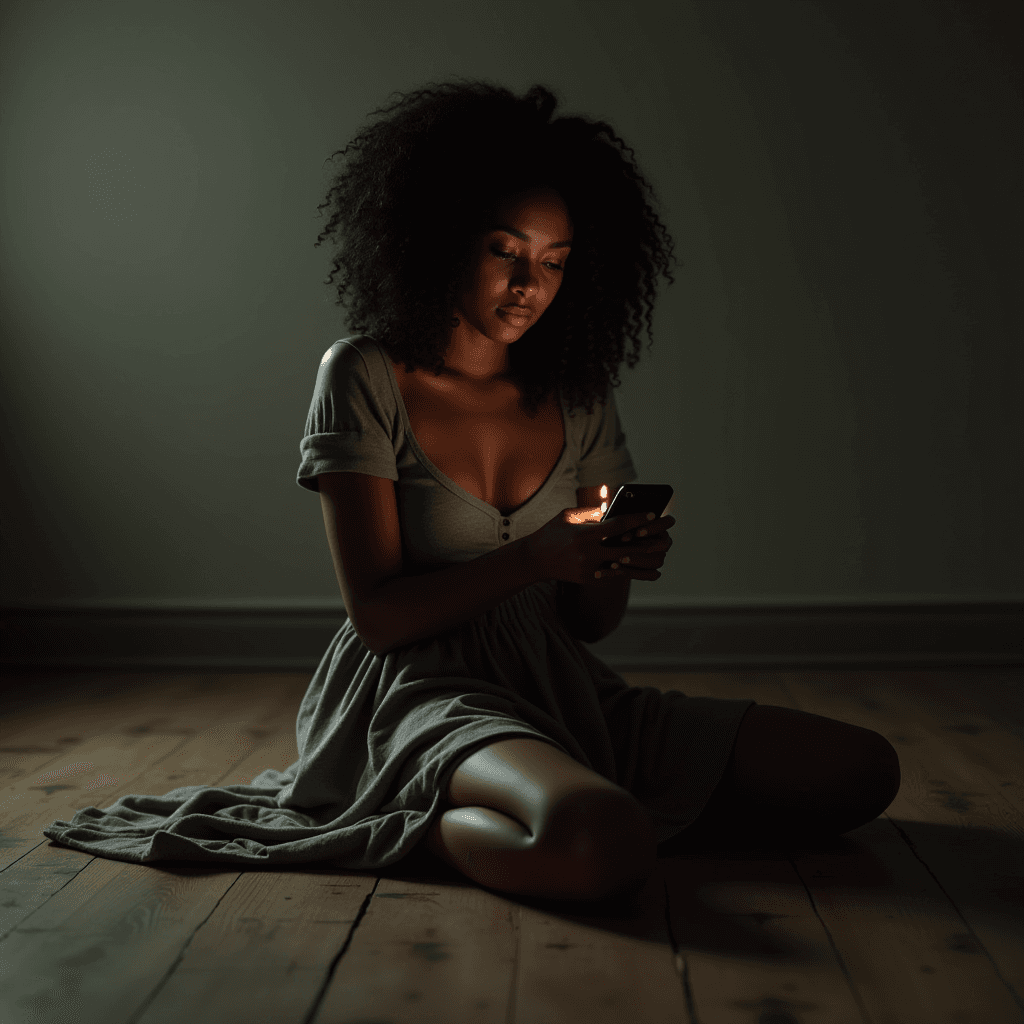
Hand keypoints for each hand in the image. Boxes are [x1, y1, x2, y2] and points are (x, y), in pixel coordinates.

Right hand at [526, 504, 675, 584]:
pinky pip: (613, 573)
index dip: (638, 519)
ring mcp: (589, 568)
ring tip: (659, 555)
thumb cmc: (552, 532)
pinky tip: (642, 566)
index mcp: (586, 534)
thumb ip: (592, 512)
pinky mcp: (589, 579)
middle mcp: (589, 552)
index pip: (618, 526)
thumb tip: (612, 508)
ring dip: (642, 560)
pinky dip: (627, 569)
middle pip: (627, 548)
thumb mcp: (569, 515)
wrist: (535, 560)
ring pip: (623, 565)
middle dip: (648, 542)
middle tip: (665, 536)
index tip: (653, 513)